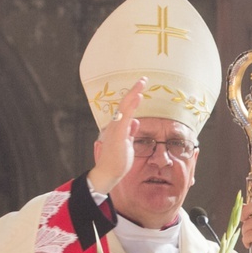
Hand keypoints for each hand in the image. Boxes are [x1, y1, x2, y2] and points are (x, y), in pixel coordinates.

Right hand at [88, 77, 146, 194]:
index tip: (141, 88)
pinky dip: (131, 105)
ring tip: (141, 84)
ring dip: (133, 94)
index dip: (133, 97)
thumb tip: (136, 122)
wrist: (108, 173)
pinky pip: (125, 116)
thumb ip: (130, 132)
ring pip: (124, 107)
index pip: (126, 108)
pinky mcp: (118, 134)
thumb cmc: (116, 161)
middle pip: (125, 103)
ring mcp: (116, 129)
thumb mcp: (127, 144)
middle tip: (143, 79)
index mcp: (118, 127)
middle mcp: (115, 125)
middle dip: (134, 90)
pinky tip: (137, 97)